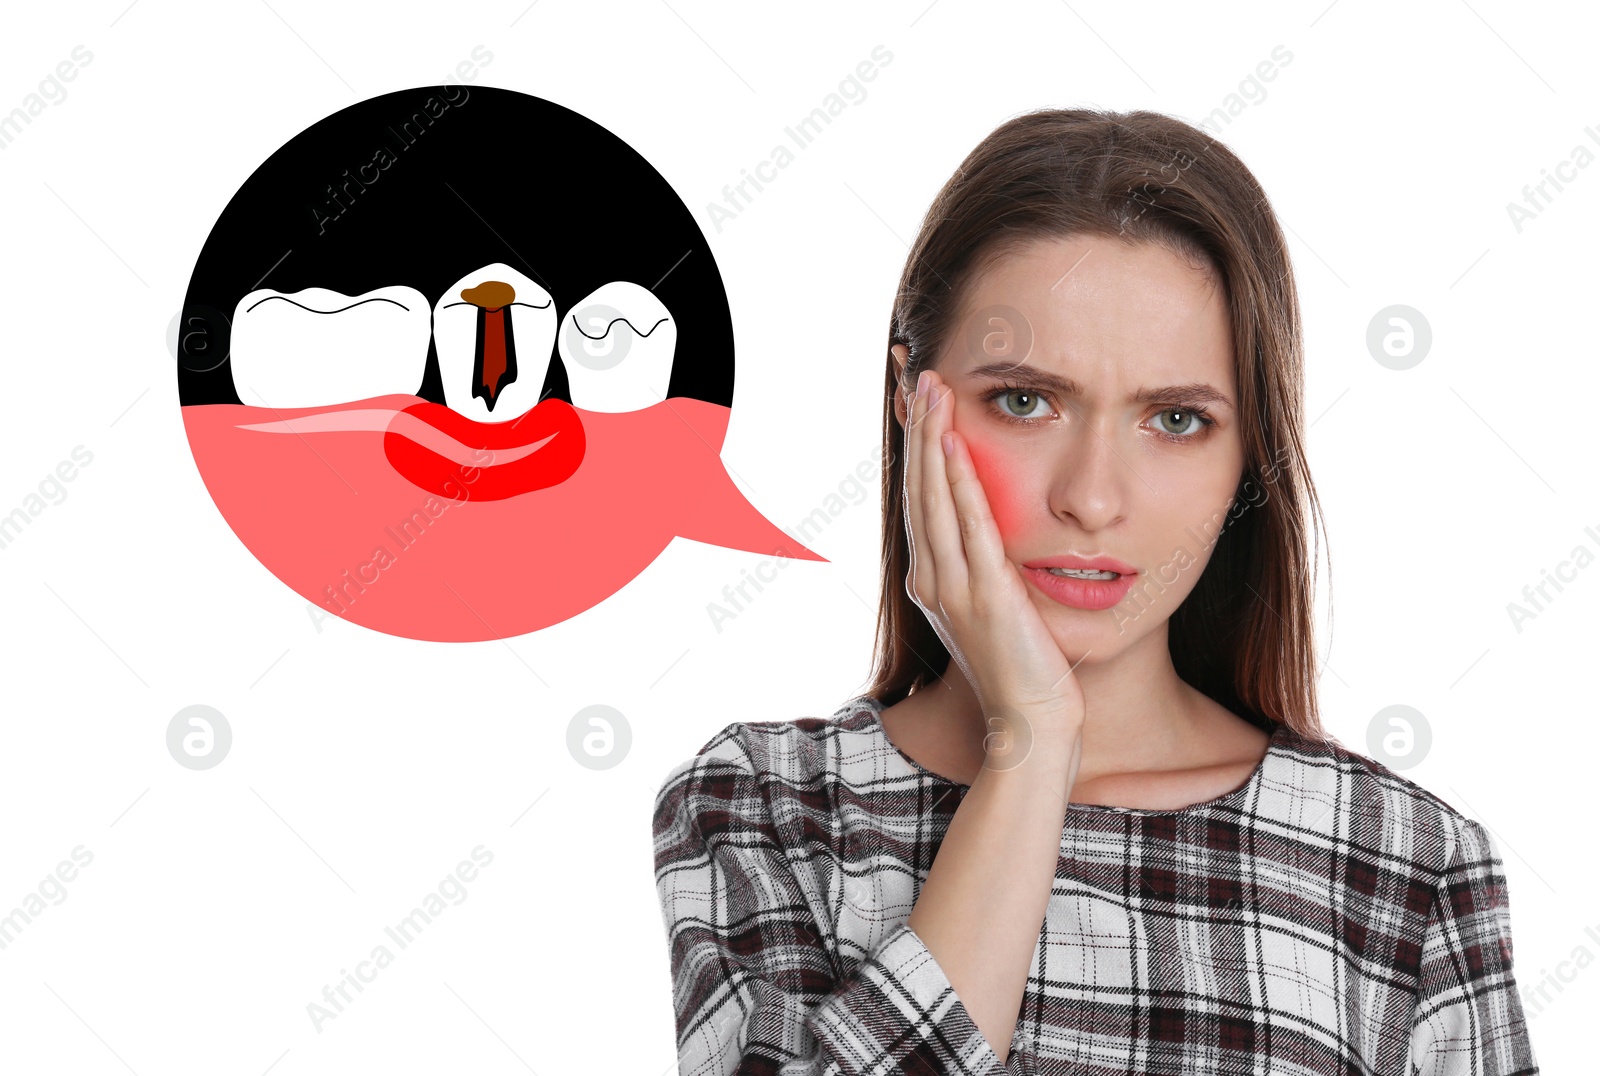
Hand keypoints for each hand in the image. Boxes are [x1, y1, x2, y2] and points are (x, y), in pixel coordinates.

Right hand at [901, 368, 1085, 766]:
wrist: (1031, 725)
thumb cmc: (1024, 670)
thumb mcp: (997, 609)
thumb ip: (987, 569)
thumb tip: (993, 533)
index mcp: (932, 580)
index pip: (920, 498)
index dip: (916, 445)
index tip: (917, 399)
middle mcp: (932, 579)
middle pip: (919, 487)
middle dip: (917, 426)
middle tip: (917, 372)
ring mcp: (954, 587)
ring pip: (935, 497)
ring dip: (932, 438)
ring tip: (931, 388)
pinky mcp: (985, 594)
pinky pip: (969, 526)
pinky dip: (959, 481)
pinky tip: (956, 443)